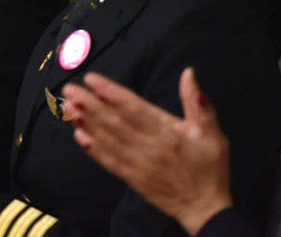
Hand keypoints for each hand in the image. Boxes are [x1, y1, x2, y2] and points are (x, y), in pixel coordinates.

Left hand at [62, 68, 231, 234]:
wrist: (204, 208)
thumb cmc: (209, 167)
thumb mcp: (212, 133)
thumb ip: (198, 103)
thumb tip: (189, 73)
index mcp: (167, 132)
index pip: (133, 107)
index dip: (110, 92)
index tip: (91, 79)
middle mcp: (148, 146)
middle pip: (113, 121)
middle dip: (89, 104)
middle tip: (69, 89)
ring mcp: (136, 163)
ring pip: (107, 139)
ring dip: (85, 122)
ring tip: (68, 107)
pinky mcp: (131, 177)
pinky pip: (108, 161)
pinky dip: (92, 149)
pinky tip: (78, 135)